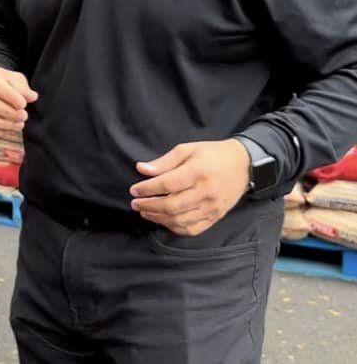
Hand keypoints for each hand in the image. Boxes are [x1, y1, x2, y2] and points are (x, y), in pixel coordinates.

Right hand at [0, 66, 37, 131]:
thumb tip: (32, 97)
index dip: (10, 97)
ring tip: (20, 124)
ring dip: (5, 124)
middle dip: (8, 113)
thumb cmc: (6, 82)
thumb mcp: (16, 79)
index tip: (23, 104)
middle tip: (24, 116)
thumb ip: (24, 88)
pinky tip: (11, 130)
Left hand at [129, 139, 250, 235]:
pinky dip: (175, 227)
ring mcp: (212, 207)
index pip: (167, 185)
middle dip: (149, 206)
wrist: (244, 165)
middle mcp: (206, 192)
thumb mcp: (187, 149)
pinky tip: (163, 221)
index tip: (134, 190)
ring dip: (158, 218)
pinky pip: (193, 228)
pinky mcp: (216, 216)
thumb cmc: (213, 154)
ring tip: (145, 212)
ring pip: (180, 220)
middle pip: (171, 205)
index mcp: (198, 172)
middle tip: (135, 203)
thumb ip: (164, 161)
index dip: (147, 189)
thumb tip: (142, 169)